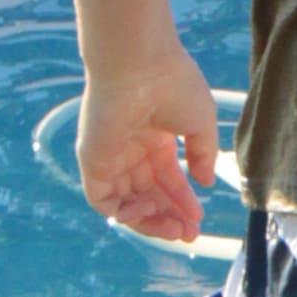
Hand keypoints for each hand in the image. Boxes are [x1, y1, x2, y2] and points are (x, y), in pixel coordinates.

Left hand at [78, 38, 221, 241]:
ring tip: (175, 229)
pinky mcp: (92, 161)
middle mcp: (131, 149)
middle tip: (189, 233)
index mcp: (155, 137)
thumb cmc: (173, 84)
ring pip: (126, 202)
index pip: (167, 179)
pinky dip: (123, 212)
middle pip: (148, 195)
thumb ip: (203, 155)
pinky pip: (103, 200)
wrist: (139, 63)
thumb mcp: (201, 124)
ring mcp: (111, 157)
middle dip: (169, 216)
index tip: (199, 219)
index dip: (183, 201)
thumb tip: (204, 182)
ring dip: (150, 220)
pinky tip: (147, 210)